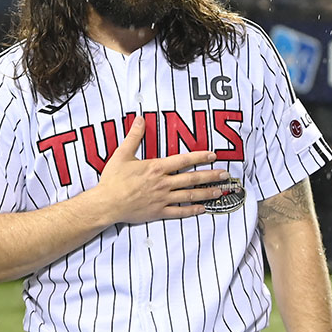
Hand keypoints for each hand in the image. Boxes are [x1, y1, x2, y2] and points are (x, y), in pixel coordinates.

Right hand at [96, 116, 230, 223]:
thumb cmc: (113, 180)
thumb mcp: (122, 154)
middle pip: (192, 178)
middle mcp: (163, 183)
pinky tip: (203, 209)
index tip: (213, 155)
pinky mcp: (158, 212)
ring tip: (219, 192)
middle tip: (225, 175)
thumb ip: (134, 136)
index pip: (184, 160)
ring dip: (206, 193)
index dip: (200, 157)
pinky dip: (192, 211)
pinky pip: (179, 212)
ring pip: (189, 196)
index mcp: (156, 168)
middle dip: (210, 176)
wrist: (106, 203)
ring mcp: (162, 199)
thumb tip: (140, 119)